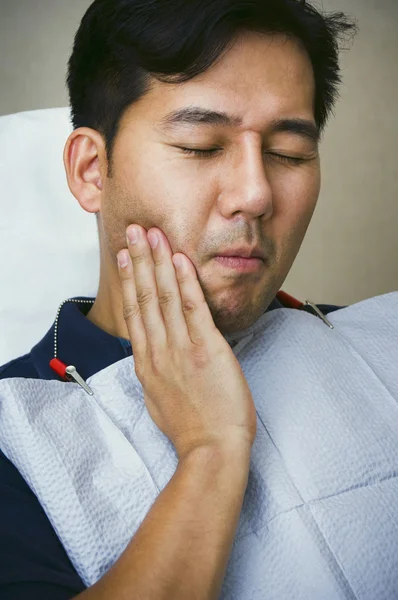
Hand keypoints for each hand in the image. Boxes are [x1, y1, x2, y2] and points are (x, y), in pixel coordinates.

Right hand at [117, 225, 256, 459]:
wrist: (211, 450)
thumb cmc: (190, 429)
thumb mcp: (158, 400)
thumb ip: (153, 373)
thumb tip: (152, 356)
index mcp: (146, 363)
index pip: (133, 311)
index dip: (128, 280)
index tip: (124, 257)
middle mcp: (158, 350)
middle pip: (144, 297)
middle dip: (138, 260)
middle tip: (134, 232)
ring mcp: (180, 348)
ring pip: (165, 297)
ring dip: (158, 262)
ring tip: (152, 235)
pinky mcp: (206, 348)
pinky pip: (193, 308)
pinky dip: (186, 282)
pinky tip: (179, 259)